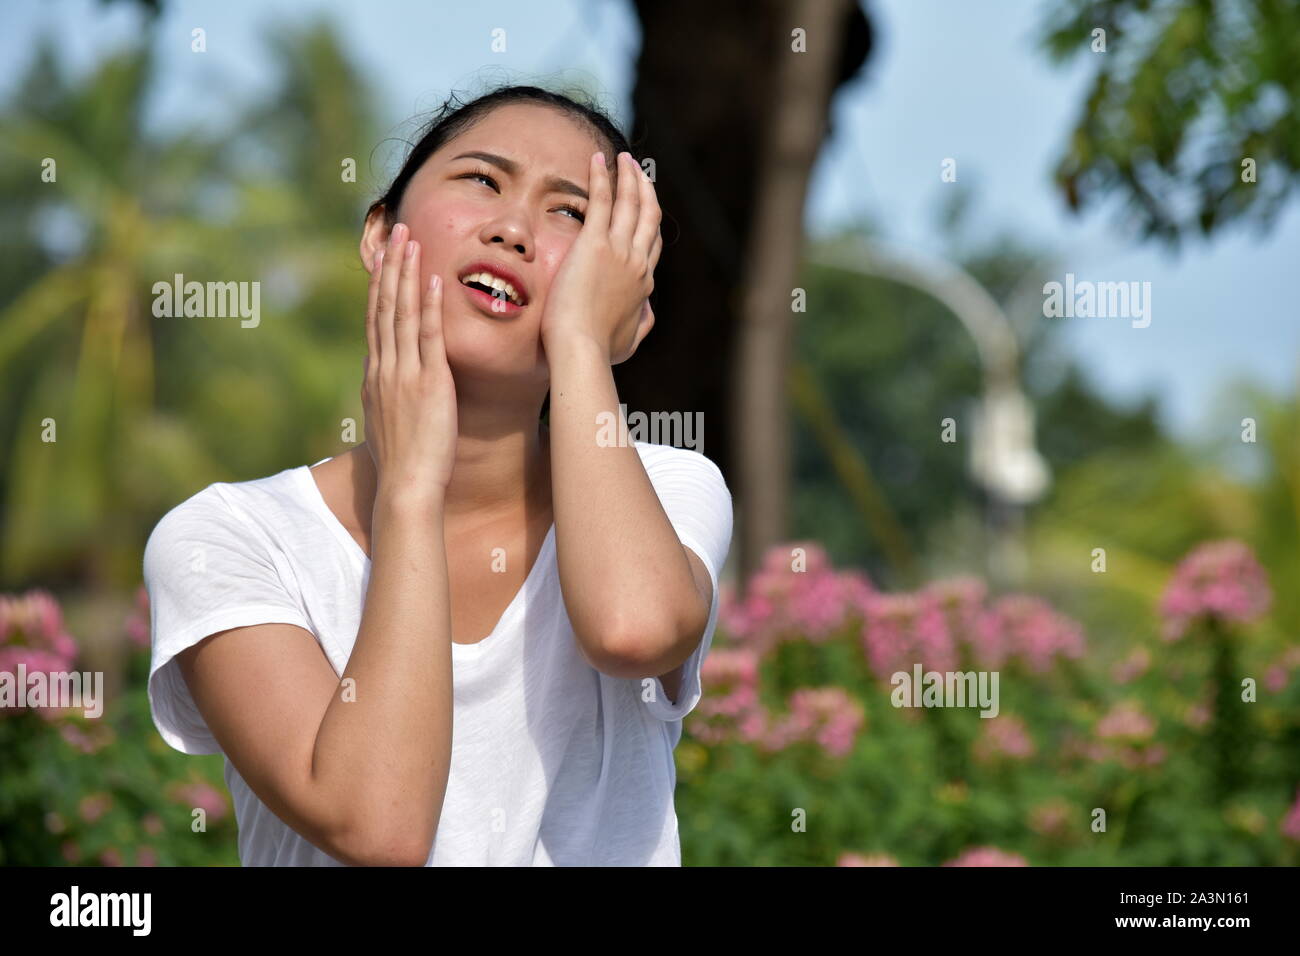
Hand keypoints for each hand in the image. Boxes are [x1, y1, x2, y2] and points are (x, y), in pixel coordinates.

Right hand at [361, 222, 458, 498]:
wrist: (405, 486)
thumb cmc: (402, 465)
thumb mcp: (387, 423)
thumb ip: (386, 396)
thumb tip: (381, 380)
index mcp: (376, 376)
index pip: (375, 320)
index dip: (380, 286)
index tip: (385, 258)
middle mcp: (385, 368)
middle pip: (384, 306)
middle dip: (391, 266)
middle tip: (397, 230)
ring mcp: (404, 373)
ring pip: (402, 312)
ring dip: (407, 274)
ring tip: (412, 240)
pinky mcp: (428, 382)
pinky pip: (427, 337)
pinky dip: (429, 307)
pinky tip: (433, 280)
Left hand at [539, 151, 662, 363]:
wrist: (581, 349)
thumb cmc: (599, 351)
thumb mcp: (629, 342)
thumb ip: (641, 324)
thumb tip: (648, 312)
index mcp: (644, 284)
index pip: (652, 244)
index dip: (650, 222)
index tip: (646, 207)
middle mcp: (638, 262)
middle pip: (649, 216)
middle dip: (646, 190)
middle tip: (639, 171)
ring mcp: (620, 251)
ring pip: (631, 203)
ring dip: (629, 176)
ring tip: (624, 158)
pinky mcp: (595, 244)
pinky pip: (602, 201)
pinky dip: (602, 177)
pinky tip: (597, 159)